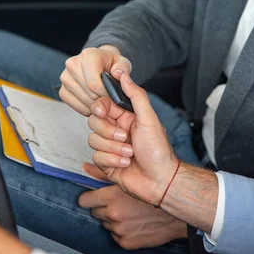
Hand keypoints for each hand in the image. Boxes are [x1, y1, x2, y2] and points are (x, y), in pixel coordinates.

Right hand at [59, 45, 131, 115]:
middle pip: (88, 93)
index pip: (94, 84)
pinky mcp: (62, 89)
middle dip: (102, 100)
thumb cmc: (111, 64)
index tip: (113, 95)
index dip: (106, 94)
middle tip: (110, 99)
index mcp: (88, 55)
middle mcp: (72, 64)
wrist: (101, 64)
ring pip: (81, 100)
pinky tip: (93, 104)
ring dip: (95, 105)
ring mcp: (65, 77)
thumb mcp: (122, 63)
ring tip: (103, 100)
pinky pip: (73, 105)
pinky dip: (85, 109)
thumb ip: (123, 68)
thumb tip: (117, 73)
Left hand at [78, 179, 186, 249]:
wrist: (175, 214)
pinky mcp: (126, 243)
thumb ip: (104, 174)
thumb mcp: (129, 179)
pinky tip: (135, 223)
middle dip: (104, 208)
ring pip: (107, 224)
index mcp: (111, 198)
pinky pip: (117, 236)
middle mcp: (113, 215)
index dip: (89, 198)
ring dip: (114, 220)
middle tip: (119, 203)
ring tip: (130, 213)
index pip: (84, 201)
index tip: (93, 198)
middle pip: (96, 213)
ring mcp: (119, 230)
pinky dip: (123, 231)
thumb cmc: (155, 194)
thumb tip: (86, 167)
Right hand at [87, 73, 178, 204]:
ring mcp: (110, 147)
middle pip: (94, 122)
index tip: (103, 112)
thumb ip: (135, 95)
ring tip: (130, 153)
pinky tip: (126, 163)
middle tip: (126, 138)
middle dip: (108, 132)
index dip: (100, 108)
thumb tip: (122, 74)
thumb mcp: (149, 118)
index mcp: (126, 117)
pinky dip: (112, 160)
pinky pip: (96, 157)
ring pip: (93, 140)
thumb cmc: (159, 150)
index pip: (102, 105)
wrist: (160, 180)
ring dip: (113, 148)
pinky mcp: (106, 163)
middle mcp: (116, 130)